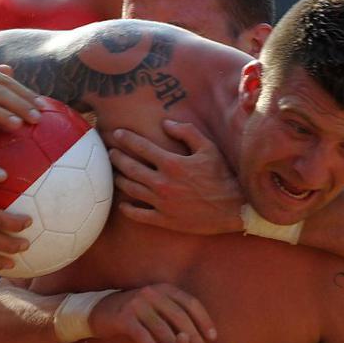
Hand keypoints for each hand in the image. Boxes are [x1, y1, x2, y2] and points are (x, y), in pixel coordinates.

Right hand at [89, 285, 216, 342]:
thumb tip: (199, 333)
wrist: (98, 311)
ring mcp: (137, 304)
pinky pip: (144, 336)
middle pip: (179, 315)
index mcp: (163, 288)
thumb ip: (173, 314)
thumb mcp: (155, 307)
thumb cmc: (132, 313)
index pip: (190, 302)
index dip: (204, 320)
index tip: (213, 338)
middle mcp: (152, 292)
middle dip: (194, 335)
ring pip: (163, 328)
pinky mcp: (124, 317)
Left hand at [109, 120, 244, 234]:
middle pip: (130, 168)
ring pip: (130, 189)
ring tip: (113, 173)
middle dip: (116, 158)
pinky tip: (123, 203)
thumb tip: (165, 123)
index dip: (126, 139)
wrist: (234, 208)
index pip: (141, 147)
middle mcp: (162, 183)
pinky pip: (138, 214)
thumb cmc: (222, 176)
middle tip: (109, 152)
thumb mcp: (208, 148)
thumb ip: (186, 132)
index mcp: (172, 163)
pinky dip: (127, 209)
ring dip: (118, 179)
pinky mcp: (164, 219)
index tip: (116, 133)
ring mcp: (161, 203)